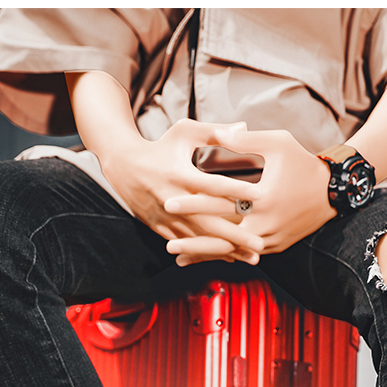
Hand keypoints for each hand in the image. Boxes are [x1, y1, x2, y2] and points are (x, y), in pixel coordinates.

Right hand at [100, 119, 266, 264]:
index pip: (212, 184)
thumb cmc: (161, 147)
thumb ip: (214, 131)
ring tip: (252, 257)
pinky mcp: (162, 229)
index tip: (260, 195)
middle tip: (261, 243)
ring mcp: (167, 218)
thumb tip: (244, 128)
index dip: (236, 189)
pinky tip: (231, 258)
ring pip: (201, 239)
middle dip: (236, 235)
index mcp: (180, 174)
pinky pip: (189, 245)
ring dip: (227, 250)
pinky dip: (210, 253)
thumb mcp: (184, 132)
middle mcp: (173, 200)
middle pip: (209, 221)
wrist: (125, 168)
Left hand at [163, 128, 336, 263]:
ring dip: (204, 255)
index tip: (169, 202)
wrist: (333, 192)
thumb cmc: (302, 162)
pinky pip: (243, 254)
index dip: (193, 203)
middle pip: (222, 238)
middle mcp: (266, 224)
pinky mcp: (274, 247)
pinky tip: (202, 259)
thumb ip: (245, 140)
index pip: (220, 202)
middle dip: (193, 242)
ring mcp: (271, 239)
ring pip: (231, 252)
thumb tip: (216, 132)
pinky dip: (222, 257)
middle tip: (168, 245)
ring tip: (178, 258)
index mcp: (263, 197)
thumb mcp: (277, 142)